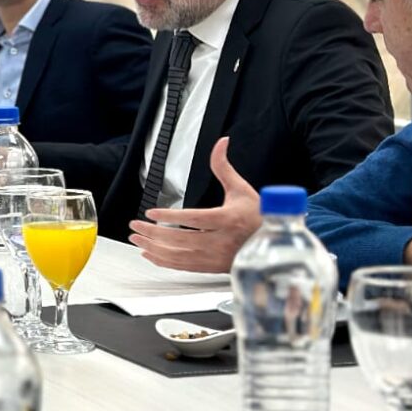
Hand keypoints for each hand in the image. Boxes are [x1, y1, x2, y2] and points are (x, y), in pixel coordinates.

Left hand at [128, 137, 259, 272]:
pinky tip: (150, 254)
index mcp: (228, 220)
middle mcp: (222, 241)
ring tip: (137, 239)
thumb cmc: (257, 216)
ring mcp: (216, 257)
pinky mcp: (213, 267)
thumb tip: (221, 142)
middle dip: (154, 233)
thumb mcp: (241, 189)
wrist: (275, 245)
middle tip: (136, 225)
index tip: (152, 212)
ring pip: (179, 256)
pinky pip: (184, 267)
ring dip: (154, 248)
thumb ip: (223, 167)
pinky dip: (164, 262)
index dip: (171, 216)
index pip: (195, 219)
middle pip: (181, 240)